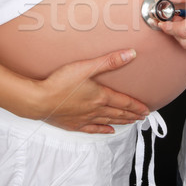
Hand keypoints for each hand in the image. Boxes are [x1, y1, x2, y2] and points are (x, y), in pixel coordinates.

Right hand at [28, 49, 149, 133]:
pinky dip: (103, 130)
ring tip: (131, 122)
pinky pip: (93, 129)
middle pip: (119, 113)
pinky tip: (109, 131)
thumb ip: (110, 61)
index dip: (137, 106)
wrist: (39, 100)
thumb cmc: (60, 82)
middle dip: (132, 115)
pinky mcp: (74, 124)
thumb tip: (131, 54)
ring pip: (108, 121)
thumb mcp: (87, 67)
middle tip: (143, 117)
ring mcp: (85, 119)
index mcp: (101, 96)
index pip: (124, 102)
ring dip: (121, 122)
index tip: (147, 109)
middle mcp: (96, 110)